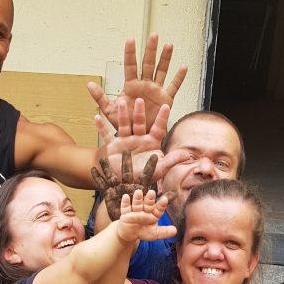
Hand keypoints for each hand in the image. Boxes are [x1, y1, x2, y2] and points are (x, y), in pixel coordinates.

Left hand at [88, 32, 187, 130]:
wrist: (136, 135)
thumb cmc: (123, 122)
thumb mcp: (110, 110)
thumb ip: (100, 97)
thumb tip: (89, 84)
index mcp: (131, 86)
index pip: (130, 65)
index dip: (130, 53)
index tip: (130, 39)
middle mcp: (144, 85)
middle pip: (148, 64)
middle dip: (150, 50)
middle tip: (153, 35)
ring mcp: (156, 91)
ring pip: (161, 71)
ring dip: (165, 59)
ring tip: (168, 45)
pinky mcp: (166, 99)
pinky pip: (173, 87)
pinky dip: (179, 78)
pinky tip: (183, 67)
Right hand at [93, 99, 189, 216]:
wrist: (123, 183)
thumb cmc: (143, 176)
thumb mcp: (158, 169)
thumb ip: (171, 161)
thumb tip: (187, 154)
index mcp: (151, 142)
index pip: (158, 128)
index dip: (162, 118)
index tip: (166, 106)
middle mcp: (138, 138)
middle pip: (139, 123)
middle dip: (139, 112)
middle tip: (139, 100)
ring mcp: (124, 141)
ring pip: (123, 125)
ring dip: (121, 114)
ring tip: (120, 102)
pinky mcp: (112, 146)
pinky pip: (106, 135)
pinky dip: (101, 127)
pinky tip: (96, 117)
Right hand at [117, 189, 176, 242]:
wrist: (130, 234)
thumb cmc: (144, 232)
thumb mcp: (154, 234)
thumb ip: (164, 232)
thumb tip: (175, 230)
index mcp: (153, 214)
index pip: (158, 209)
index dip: (161, 205)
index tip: (165, 200)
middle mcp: (145, 210)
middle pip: (148, 204)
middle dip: (149, 199)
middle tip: (152, 192)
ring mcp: (135, 211)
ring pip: (137, 204)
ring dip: (137, 198)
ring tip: (138, 192)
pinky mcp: (125, 213)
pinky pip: (125, 207)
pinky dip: (125, 202)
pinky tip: (125, 196)